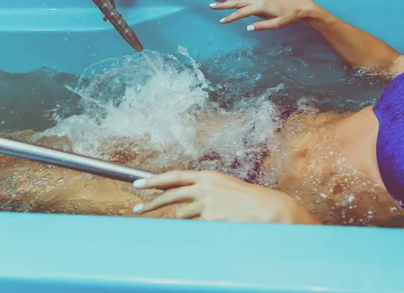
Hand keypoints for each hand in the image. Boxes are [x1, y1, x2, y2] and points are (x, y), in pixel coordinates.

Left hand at [132, 170, 313, 223]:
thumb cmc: (248, 199)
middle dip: (151, 202)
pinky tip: (212, 225)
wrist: (267, 208)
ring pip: (181, 214)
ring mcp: (207, 204)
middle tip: (136, 208)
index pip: (175, 176)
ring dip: (183, 219)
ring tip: (191, 220)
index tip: (139, 183)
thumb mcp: (224, 188)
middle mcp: (205, 187)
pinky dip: (198, 228)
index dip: (155, 180)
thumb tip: (184, 199)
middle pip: (170, 194)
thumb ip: (204, 190)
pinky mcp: (210, 219)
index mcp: (209, 176)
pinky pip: (195, 226)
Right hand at [210, 0, 316, 30]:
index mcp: (260, 6)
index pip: (242, 12)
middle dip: (224, 3)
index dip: (231, 17)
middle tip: (211, 5)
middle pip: (237, 0)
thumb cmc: (289, 16)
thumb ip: (261, 26)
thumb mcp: (276, 25)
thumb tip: (248, 28)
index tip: (222, 21)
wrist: (300, 6)